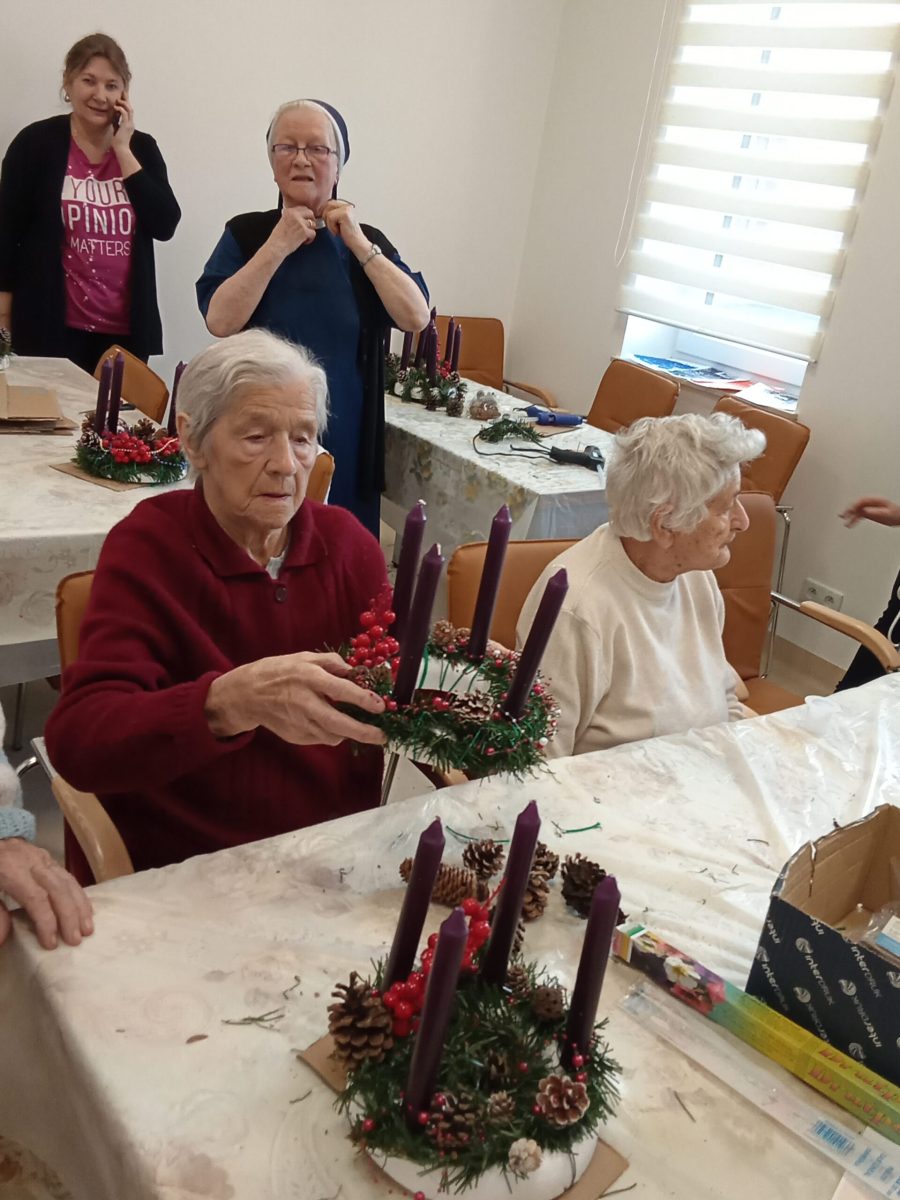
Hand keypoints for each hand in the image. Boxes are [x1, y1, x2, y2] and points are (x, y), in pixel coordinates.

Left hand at [0, 838, 92, 949]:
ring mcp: (42, 858)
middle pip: (58, 889)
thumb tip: (4, 937)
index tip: (51, 943)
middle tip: (75, 941)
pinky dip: (79, 895)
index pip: (36, 897)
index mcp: (12, 871)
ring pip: (67, 881)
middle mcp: (32, 863)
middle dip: (69, 916)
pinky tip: (86, 911)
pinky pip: (68, 876)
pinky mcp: (48, 858)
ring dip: (80, 906)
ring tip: (88, 929)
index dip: (46, 921)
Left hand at [111, 95, 134, 151]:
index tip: (121, 97)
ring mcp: (129, 124)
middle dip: (126, 100)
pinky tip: (115, 106)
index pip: (129, 111)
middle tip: (122, 93)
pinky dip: (120, 109)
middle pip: (130, 108)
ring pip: (129, 109)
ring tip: (117, 100)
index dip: (126, 104)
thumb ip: (116, 122)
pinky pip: (125, 114)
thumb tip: (113, 116)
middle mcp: (131, 123)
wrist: (121, 149)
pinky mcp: (126, 126)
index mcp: (129, 124)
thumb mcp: (116, 129)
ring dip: (124, 103)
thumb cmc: (118, 143)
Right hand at [205, 651, 385, 745]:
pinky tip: (329, 722)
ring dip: (348, 732)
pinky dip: (331, 733)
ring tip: (356, 724)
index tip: (380, 706)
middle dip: (363, 732)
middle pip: (338, 723)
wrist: (247, 695)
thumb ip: (331, 662)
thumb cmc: (278, 672)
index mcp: (308, 678)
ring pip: (332, 735)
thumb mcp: (304, 657)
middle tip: (381, 735)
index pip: (341, 690)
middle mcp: (304, 702)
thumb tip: (355, 671)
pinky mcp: (295, 736)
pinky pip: (321, 738)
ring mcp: (298, 722)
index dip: (363, 699)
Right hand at [268, 206, 318, 259]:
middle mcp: (295, 215)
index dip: (306, 215)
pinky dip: (310, 239)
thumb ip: (292, 217)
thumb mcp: (283, 221)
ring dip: (310, 231)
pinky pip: (313, 233)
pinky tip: (304, 241)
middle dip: (311, 221)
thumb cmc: (278, 238)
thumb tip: (302, 218)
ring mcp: (300, 223)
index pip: (303, 208)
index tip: (305, 221)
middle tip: (308, 228)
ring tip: (304, 237)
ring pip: (313, 224)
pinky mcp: (304, 232)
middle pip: (310, 213)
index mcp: (289, 211)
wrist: (276, 247)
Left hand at [322, 199, 367, 255]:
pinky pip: (330, 218)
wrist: (358, 244)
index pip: (330, 203)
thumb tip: (320, 211)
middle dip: (326, 217)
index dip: (326, 212)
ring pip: (328, 212)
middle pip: (328, 205)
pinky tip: (339, 231)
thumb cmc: (349, 236)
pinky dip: (332, 227)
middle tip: (334, 227)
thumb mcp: (339, 222)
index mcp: (346, 206)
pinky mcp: (344, 214)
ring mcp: (346, 209)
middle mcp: (347, 206)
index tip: (327, 221)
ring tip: (338, 229)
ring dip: (330, 224)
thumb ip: (333, 214)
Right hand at [840, 496, 899, 527]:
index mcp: (876, 500)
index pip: (862, 500)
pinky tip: (850, 523)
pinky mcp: (869, 513)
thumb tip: (864, 510)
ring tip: (844, 520)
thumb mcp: (886, 513)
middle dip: (849, 509)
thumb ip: (875, 512)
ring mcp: (869, 508)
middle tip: (843, 515)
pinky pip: (859, 515)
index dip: (854, 505)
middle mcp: (871, 503)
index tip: (849, 511)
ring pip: (857, 510)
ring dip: (850, 515)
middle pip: (857, 504)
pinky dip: (854, 519)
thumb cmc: (896, 514)